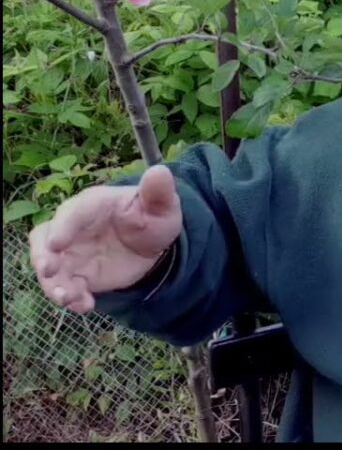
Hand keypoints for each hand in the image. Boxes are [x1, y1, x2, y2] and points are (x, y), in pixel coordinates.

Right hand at [28, 164, 181, 313]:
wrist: (154, 244)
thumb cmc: (153, 217)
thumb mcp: (162, 206)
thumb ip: (158, 191)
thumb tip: (160, 171)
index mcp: (93, 204)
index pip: (72, 212)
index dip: (62, 227)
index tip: (57, 244)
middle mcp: (73, 227)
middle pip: (44, 238)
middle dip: (43, 256)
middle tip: (49, 272)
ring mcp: (71, 252)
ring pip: (50, 265)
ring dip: (54, 283)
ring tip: (69, 297)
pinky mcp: (76, 273)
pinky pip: (66, 286)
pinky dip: (72, 297)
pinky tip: (85, 306)